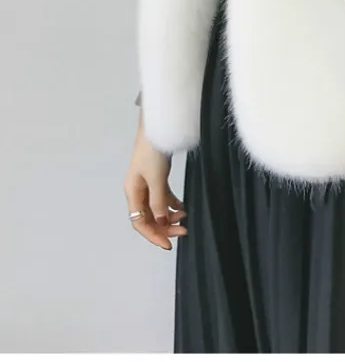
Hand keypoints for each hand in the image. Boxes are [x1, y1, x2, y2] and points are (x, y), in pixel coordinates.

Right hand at [124, 113, 186, 250]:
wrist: (159, 127)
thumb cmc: (153, 151)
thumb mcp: (156, 178)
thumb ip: (158, 201)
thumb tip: (160, 222)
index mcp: (132, 192)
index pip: (140, 222)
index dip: (153, 235)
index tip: (169, 244)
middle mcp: (137, 191)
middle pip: (149, 217)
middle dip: (165, 227)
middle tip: (184, 231)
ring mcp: (147, 184)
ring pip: (157, 208)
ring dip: (170, 216)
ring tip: (185, 218)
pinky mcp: (157, 177)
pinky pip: (163, 197)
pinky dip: (172, 204)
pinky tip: (183, 207)